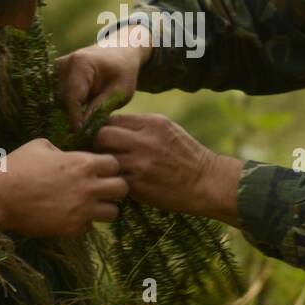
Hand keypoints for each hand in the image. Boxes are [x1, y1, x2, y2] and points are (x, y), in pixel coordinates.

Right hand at [0, 138, 128, 238]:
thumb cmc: (16, 166)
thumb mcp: (41, 146)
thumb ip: (63, 150)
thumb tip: (70, 155)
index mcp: (83, 163)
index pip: (115, 164)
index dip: (108, 166)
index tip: (98, 170)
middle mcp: (88, 187)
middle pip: (122, 189)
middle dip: (114, 188)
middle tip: (100, 189)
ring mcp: (82, 210)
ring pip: (113, 213)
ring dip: (103, 209)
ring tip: (89, 206)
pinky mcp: (72, 229)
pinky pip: (90, 228)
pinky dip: (84, 223)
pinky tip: (70, 217)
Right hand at [56, 23, 150, 131]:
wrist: (119, 52)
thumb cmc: (123, 72)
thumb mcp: (119, 92)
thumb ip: (99, 109)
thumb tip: (81, 130)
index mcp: (80, 63)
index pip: (71, 98)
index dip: (74, 120)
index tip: (80, 136)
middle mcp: (62, 64)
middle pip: (60, 101)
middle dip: (70, 118)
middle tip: (83, 135)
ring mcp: (55, 69)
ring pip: (55, 101)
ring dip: (65, 114)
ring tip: (81, 126)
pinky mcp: (53, 75)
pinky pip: (54, 96)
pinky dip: (63, 107)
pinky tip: (76, 115)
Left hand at [93, 113, 242, 224]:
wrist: (207, 182)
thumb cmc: (186, 155)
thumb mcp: (168, 129)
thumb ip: (141, 125)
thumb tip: (110, 125)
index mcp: (153, 122)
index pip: (113, 119)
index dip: (104, 128)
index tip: (105, 138)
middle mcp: (145, 140)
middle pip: (102, 135)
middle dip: (98, 144)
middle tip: (101, 153)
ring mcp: (141, 164)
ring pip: (104, 158)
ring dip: (104, 164)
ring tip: (110, 168)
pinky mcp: (139, 185)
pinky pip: (114, 178)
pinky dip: (115, 179)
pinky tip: (121, 181)